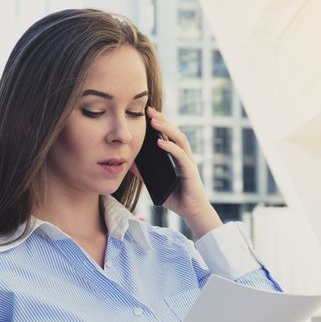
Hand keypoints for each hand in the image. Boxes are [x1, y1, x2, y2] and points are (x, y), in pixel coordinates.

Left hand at [131, 107, 221, 237]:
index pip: (168, 134)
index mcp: (176, 156)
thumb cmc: (175, 197)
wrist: (191, 211)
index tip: (146, 113)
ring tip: (154, 122)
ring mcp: (188, 162)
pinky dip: (170, 148)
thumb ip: (144, 172)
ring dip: (166, 129)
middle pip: (174, 132)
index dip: (159, 123)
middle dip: (162, 120)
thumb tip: (128, 163)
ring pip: (179, 140)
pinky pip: (180, 156)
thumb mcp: (155, 183)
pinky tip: (160, 142)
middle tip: (149, 110)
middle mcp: (184, 155)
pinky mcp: (190, 171)